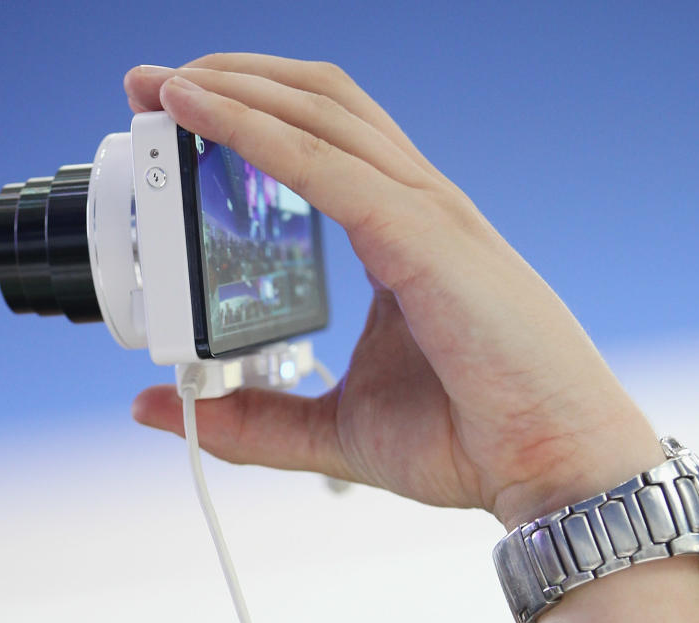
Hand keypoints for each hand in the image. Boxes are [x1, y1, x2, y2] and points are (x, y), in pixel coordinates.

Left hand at [125, 56, 661, 529]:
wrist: (549, 467)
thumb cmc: (470, 439)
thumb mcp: (332, 431)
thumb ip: (251, 419)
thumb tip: (156, 407)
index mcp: (398, 238)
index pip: (317, 145)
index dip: (247, 118)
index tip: (174, 121)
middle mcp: (413, 209)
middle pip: (316, 105)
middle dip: (230, 80)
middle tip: (149, 84)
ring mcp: (426, 214)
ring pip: (322, 114)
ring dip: (237, 88)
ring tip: (164, 84)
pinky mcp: (425, 237)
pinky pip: (329, 168)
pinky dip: (260, 134)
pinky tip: (205, 116)